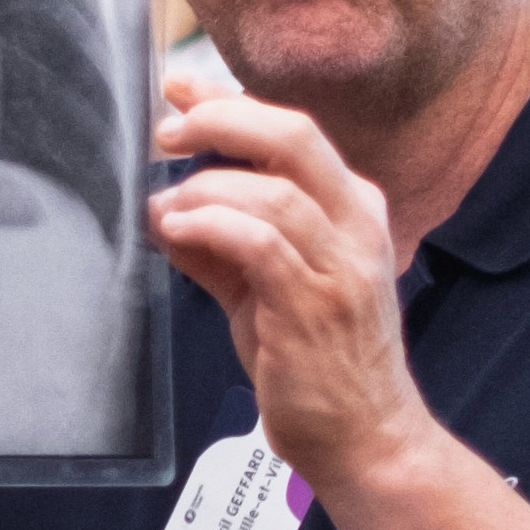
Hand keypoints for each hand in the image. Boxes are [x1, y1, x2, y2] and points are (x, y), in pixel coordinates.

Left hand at [144, 83, 431, 501]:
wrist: (366, 439)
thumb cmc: (319, 364)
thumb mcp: (265, 291)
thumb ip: (221, 247)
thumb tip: (164, 209)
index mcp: (353, 208)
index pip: (293, 131)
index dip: (231, 101)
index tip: (180, 90)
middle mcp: (357, 225)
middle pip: (296, 135)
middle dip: (223, 118)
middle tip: (168, 131)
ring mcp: (342, 266)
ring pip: (276, 189)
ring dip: (207, 187)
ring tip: (165, 205)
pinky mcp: (316, 306)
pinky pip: (263, 244)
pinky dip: (214, 226)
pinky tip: (179, 228)